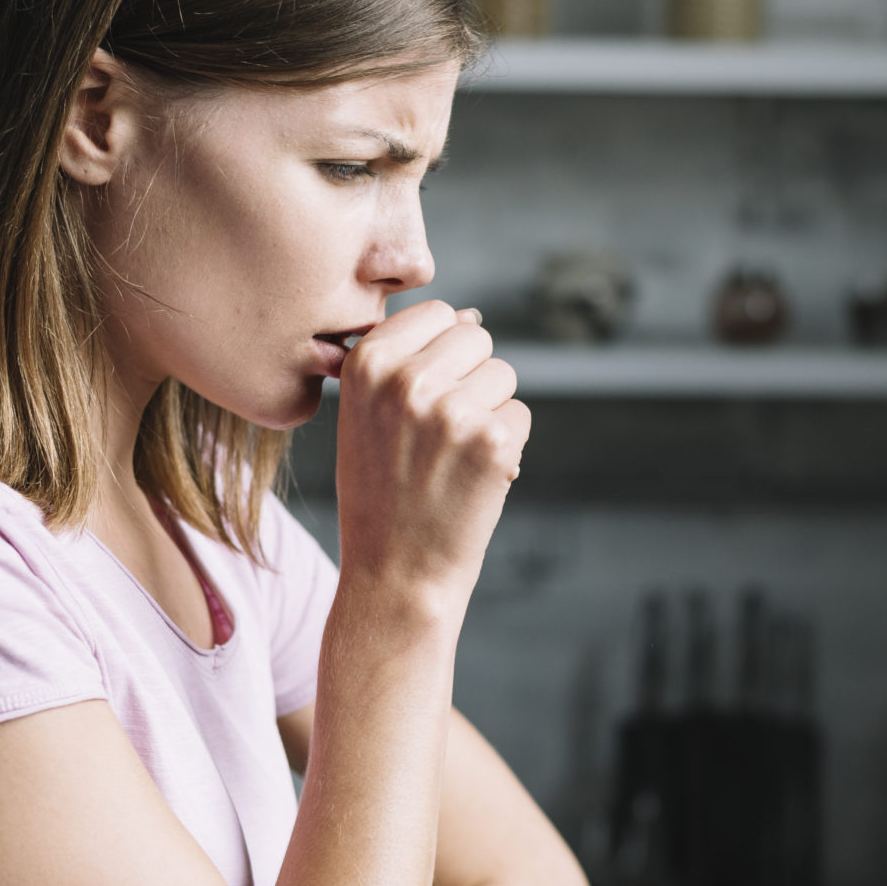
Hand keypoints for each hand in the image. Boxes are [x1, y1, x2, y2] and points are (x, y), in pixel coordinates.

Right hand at [333, 299, 529, 606]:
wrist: (395, 572)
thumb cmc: (381, 491)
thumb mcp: (366, 414)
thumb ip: (406, 360)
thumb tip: (471, 315)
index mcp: (367, 363)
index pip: (438, 313)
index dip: (439, 355)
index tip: (419, 400)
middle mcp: (406, 379)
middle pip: (476, 337)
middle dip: (469, 378)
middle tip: (439, 435)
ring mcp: (451, 409)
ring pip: (503, 375)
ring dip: (490, 411)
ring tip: (452, 457)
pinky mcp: (493, 440)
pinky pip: (520, 414)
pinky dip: (508, 445)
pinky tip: (474, 476)